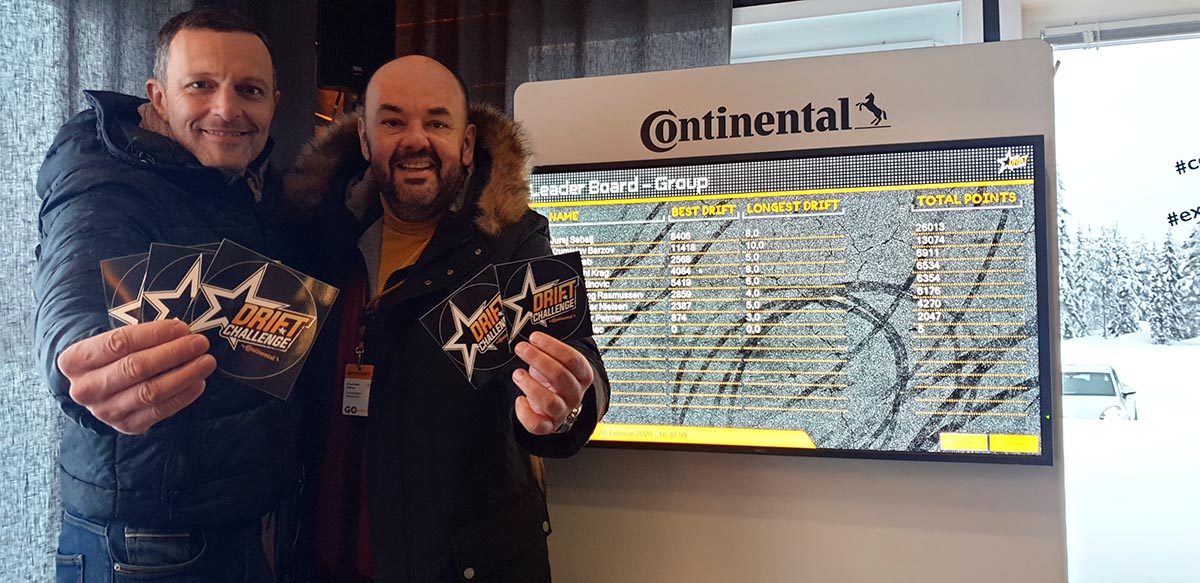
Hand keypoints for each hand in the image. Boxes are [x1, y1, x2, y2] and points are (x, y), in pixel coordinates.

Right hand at [57, 319, 215, 434]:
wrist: (98, 385)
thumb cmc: (112, 355)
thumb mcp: (112, 339)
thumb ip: (140, 334)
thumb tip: (182, 331)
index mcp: (74, 361)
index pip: (118, 343)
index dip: (154, 334)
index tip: (181, 327)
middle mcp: (84, 389)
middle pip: (135, 368)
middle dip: (173, 353)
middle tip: (200, 343)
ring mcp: (104, 412)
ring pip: (149, 392)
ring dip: (184, 375)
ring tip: (206, 362)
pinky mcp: (126, 426)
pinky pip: (159, 411)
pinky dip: (183, 397)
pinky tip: (198, 383)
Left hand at [512, 332, 592, 434]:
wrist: (552, 404)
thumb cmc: (551, 378)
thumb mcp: (555, 361)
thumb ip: (548, 349)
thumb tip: (530, 331)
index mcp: (582, 376)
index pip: (573, 359)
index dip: (553, 346)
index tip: (535, 337)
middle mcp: (575, 394)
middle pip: (560, 376)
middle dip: (538, 359)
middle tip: (521, 348)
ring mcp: (562, 412)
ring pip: (549, 401)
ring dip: (530, 385)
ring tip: (517, 374)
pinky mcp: (547, 426)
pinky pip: (536, 424)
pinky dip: (524, 412)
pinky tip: (520, 399)